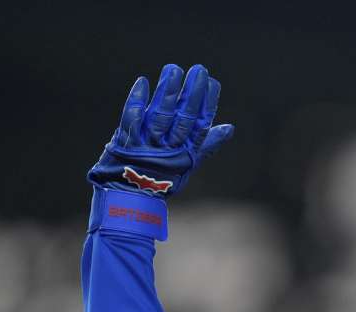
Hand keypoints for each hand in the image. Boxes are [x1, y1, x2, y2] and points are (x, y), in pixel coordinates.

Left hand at [87, 64, 232, 197]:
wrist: (131, 197)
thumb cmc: (162, 178)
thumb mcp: (188, 163)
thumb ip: (206, 144)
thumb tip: (229, 128)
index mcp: (186, 152)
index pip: (200, 125)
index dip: (207, 104)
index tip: (213, 83)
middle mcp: (169, 149)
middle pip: (183, 117)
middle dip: (192, 93)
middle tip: (199, 69)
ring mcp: (147, 146)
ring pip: (160, 115)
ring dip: (168, 92)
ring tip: (174, 69)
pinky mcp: (126, 142)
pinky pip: (131, 119)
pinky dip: (137, 101)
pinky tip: (143, 82)